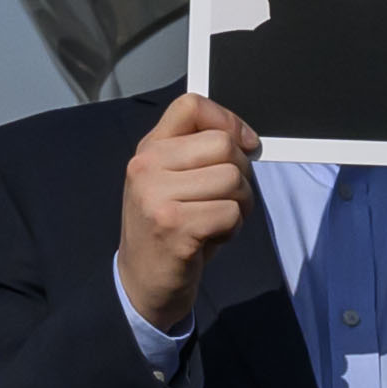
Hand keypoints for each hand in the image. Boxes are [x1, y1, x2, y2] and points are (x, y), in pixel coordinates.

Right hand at [115, 92, 255, 335]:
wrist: (142, 283)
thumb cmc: (169, 230)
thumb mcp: (173, 182)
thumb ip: (198, 153)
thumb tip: (244, 138)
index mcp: (149, 149)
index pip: (191, 105)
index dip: (228, 120)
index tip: (244, 145)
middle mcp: (147, 167)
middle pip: (223, 145)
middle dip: (241, 174)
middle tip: (227, 199)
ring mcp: (157, 197)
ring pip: (233, 180)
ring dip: (239, 206)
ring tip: (215, 221)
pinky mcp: (174, 227)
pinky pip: (231, 213)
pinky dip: (232, 229)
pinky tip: (209, 239)